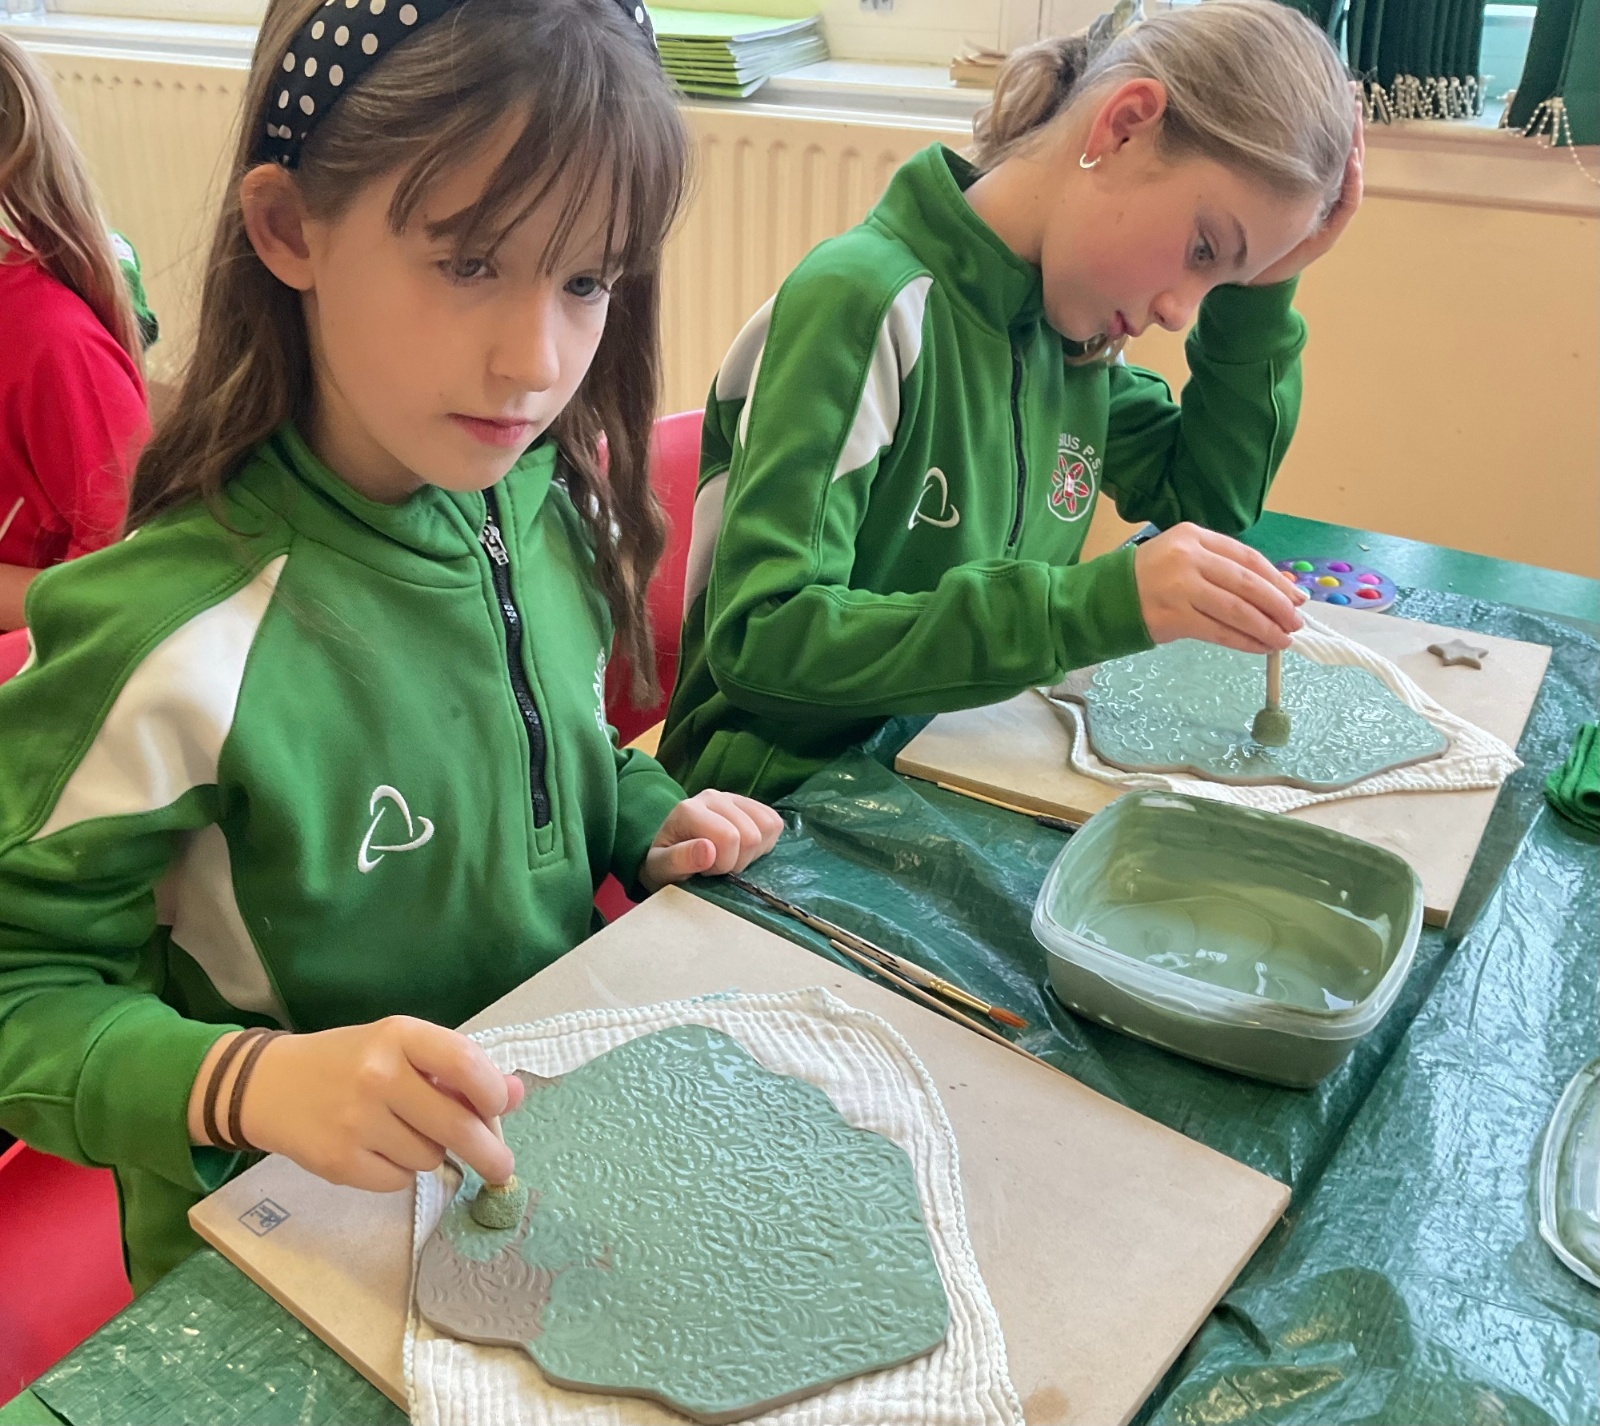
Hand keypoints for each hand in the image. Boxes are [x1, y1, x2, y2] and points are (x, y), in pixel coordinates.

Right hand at [187, 1017, 524, 1192]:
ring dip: (430, 1152)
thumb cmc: (350, 1061)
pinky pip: (398, 1181)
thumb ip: (457, 1069)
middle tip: (503, 1167)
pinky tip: (378, 1150)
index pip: (464, 1063)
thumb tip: (517, 1094)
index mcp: (398, 1036)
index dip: (492, 1091)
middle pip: (457, 1125)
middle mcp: (378, 1075)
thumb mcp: (401, 1048)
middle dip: (489, 1152)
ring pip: (430, 1156)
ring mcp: (357, 1121)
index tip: (500, 1107)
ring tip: (404, 1133)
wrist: (270, 1086)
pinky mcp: (340, 1162)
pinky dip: (399, 1172)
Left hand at [639, 789, 783, 891]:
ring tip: (729, 857)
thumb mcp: (661, 869)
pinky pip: (775, 823)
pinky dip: (765, 843)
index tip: (705, 870)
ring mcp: (734, 798)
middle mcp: (713, 797)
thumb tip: (708, 850)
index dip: (723, 864)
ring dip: (752, 853)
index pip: (729, 837)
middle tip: (716, 866)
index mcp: (690, 810)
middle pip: (751, 835)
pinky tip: (743, 850)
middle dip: (737, 861)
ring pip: (768, 827)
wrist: (669, 853)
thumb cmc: (665, 864)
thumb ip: (679, 860)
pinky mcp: (751, 805)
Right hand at [1134, 523, 1306, 652]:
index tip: (1297, 598)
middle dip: (1277, 606)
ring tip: (1282, 640)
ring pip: (1236, 609)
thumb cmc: (1151, 578)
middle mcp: (1188, 558)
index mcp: (1194, 537)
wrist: (1105, 597)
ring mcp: (1179, 588)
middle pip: (1246, 583)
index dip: (1277, 580)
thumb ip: (1224, 568)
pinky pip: (1218, 631)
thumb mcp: (1186, 558)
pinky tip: (1259, 648)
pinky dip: (1243, 641)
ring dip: (1265, 627)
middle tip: (1295, 623)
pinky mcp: (1172, 617)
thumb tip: (1279, 591)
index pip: (1247, 557)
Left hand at [1248, 99, 1363, 287]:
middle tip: (1351, 94)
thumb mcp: (1247, 196)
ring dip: (1355, 147)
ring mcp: (1327, 214)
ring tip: (1355, 121)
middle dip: (1349, 124)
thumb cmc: (1246, 235)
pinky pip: (1347, 206)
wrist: (1249, 278)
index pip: (1324, 145)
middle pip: (1343, 153)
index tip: (1333, 88)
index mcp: (1305, 183)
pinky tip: (1353, 164)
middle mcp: (1320, 195)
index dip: (1331, 118)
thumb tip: (1242, 131)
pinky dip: (1353, 185)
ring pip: (1351, 174)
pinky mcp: (1327, 234)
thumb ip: (1253, 169)